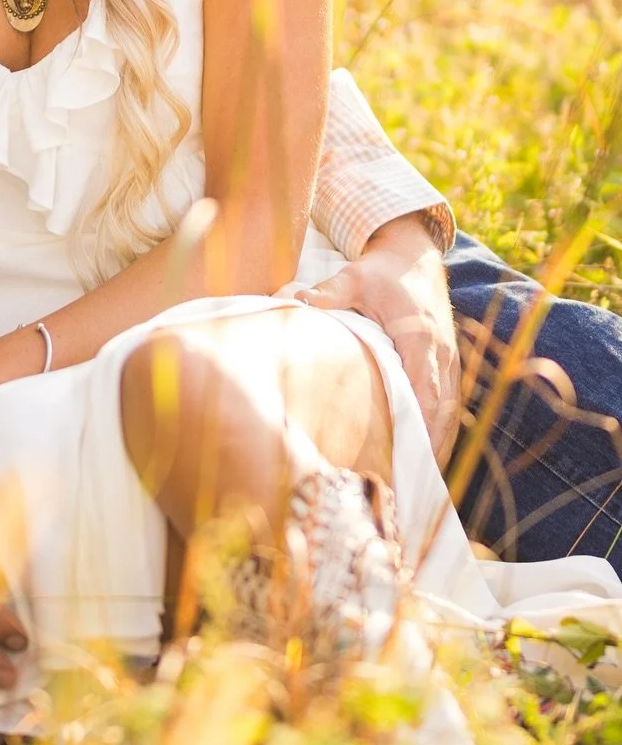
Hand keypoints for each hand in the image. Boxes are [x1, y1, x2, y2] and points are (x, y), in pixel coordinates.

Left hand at [299, 213, 459, 463]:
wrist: (415, 256)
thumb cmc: (382, 271)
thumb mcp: (354, 276)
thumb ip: (329, 293)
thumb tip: (294, 301)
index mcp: (420, 336)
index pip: (425, 387)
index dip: (421, 422)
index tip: (411, 454)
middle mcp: (441, 353)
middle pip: (442, 410)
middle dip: (430, 448)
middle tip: (413, 488)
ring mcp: (449, 361)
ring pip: (449, 413)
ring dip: (438, 448)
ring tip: (421, 489)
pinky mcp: (447, 366)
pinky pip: (449, 407)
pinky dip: (441, 434)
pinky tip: (428, 463)